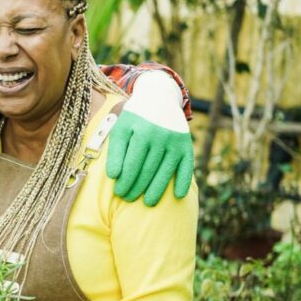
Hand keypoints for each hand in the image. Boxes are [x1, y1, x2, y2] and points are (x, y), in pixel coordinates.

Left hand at [106, 71, 193, 206]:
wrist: (158, 97)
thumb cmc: (134, 118)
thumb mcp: (121, 129)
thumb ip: (116, 151)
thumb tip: (114, 176)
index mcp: (142, 132)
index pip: (132, 164)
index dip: (125, 181)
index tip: (118, 193)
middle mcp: (161, 136)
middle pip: (148, 170)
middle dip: (137, 187)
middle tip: (128, 199)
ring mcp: (176, 141)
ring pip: (165, 172)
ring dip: (157, 190)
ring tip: (148, 203)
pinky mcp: (187, 145)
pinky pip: (186, 167)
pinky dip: (183, 182)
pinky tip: (177, 196)